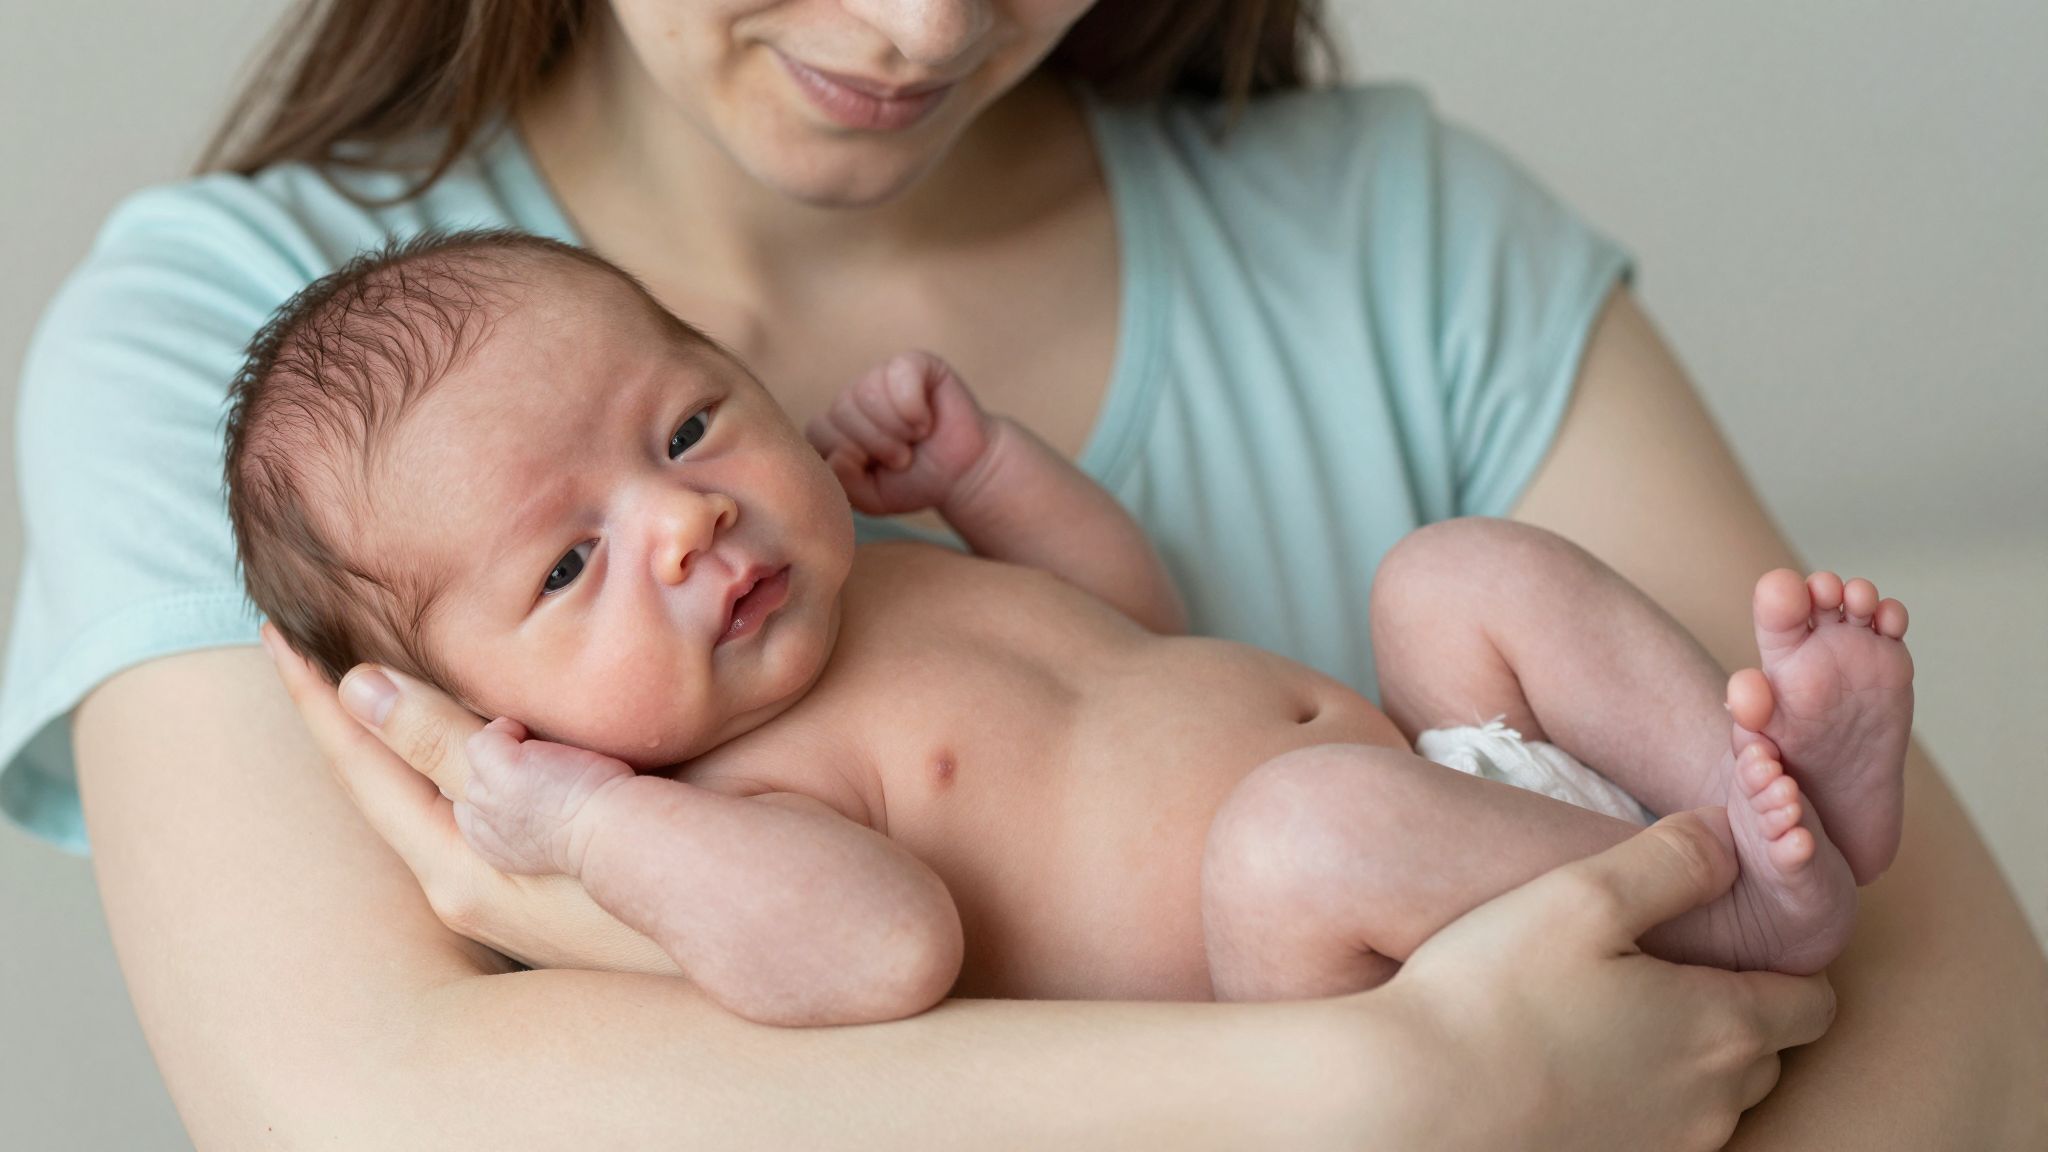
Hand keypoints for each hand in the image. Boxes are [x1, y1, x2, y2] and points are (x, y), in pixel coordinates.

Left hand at [261, 624, 677, 974]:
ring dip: (418, 716)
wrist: (785, 924)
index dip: (315, 692)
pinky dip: (478, 732)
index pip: (361, 766)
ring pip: (449, 779)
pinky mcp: (582, 860)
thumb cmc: (673, 866)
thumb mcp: (544, 798)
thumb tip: (361, 688)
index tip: (277, 627)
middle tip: (316, 634)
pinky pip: (502, 782)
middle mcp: (485, 878)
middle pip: (392, 777)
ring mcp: (535, 875)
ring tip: (387, 659)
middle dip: (353, 707)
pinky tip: (496, 709)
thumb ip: (453, 747)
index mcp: (461, 867)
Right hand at [458, 717, 634, 877]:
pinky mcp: (502, 770)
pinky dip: (509, 728)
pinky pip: (486, 737)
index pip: (473, 808)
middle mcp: (482, 824)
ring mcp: (488, 796)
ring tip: (546, 750)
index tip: (533, 782)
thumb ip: (527, 822)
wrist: (613, 833)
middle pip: (476, 780)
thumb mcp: (550, 841)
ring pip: (478, 756)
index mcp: (491, 846)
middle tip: (548, 766)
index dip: (499, 788)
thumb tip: (535, 792)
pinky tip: (540, 738)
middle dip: (506, 766)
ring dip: (510, 745)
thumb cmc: (601, 831)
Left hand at [804, 350, 994, 515]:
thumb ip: (845, 483)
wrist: (963, 475)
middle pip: (841, 411)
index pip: (817, 431)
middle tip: (903, 458)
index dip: (849, 455)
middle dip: (876, 445)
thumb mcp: (872, 498)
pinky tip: (925, 421)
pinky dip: (913, 406)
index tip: (877, 469)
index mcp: (837, 426)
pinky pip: (899, 373)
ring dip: (896, 429)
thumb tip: (836, 456)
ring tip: (915, 439)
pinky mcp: (914, 364)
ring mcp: (882, 376)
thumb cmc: (915, 482)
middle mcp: (854, 397)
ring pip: (868, 393)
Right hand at [1378, 809, 1836, 1151]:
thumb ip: (1670, 860)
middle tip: (1669, 969)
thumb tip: (1728, 837)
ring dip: (1685, 1060)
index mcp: (1721, 1028)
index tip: (1740, 938)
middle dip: (1737, 1012)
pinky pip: (1658, 1134)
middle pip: (1768, 1054)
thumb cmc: (1493, 994)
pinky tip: (1579, 1066)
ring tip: (1616, 1016)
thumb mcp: (1582, 895)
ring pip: (1713, 1101)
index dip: (1790, 964)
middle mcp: (1712, 1104)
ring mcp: (1666, 1150)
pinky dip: (1640, 1102)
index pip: (1814, 1002)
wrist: (1412, 1103)